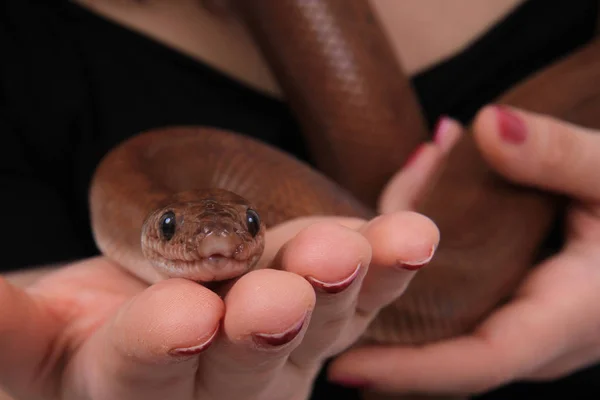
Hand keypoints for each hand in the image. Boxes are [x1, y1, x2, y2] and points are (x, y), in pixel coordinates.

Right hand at [0, 211, 437, 399]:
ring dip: (339, 286)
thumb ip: (9, 332)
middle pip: (244, 358)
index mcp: (135, 385)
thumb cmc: (84, 333)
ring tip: (355, 251)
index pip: (145, 376)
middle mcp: (218, 377)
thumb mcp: (39, 340)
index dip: (158, 347)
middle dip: (261, 327)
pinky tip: (412, 237)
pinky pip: (361, 289)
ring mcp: (285, 345)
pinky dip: (384, 262)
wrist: (157, 312)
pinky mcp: (324, 307)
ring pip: (318, 321)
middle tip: (278, 299)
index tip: (178, 319)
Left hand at [328, 105, 599, 395]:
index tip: (344, 369)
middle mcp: (538, 336)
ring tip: (360, 237)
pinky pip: (453, 297)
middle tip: (322, 292)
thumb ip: (561, 155)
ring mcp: (522, 322)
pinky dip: (419, 263)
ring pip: (443, 321)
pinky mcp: (512, 303)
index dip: (411, 371)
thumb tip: (487, 127)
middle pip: (444, 349)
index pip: (478, 362)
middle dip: (383, 330)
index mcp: (564, 317)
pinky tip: (403, 210)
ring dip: (395, 286)